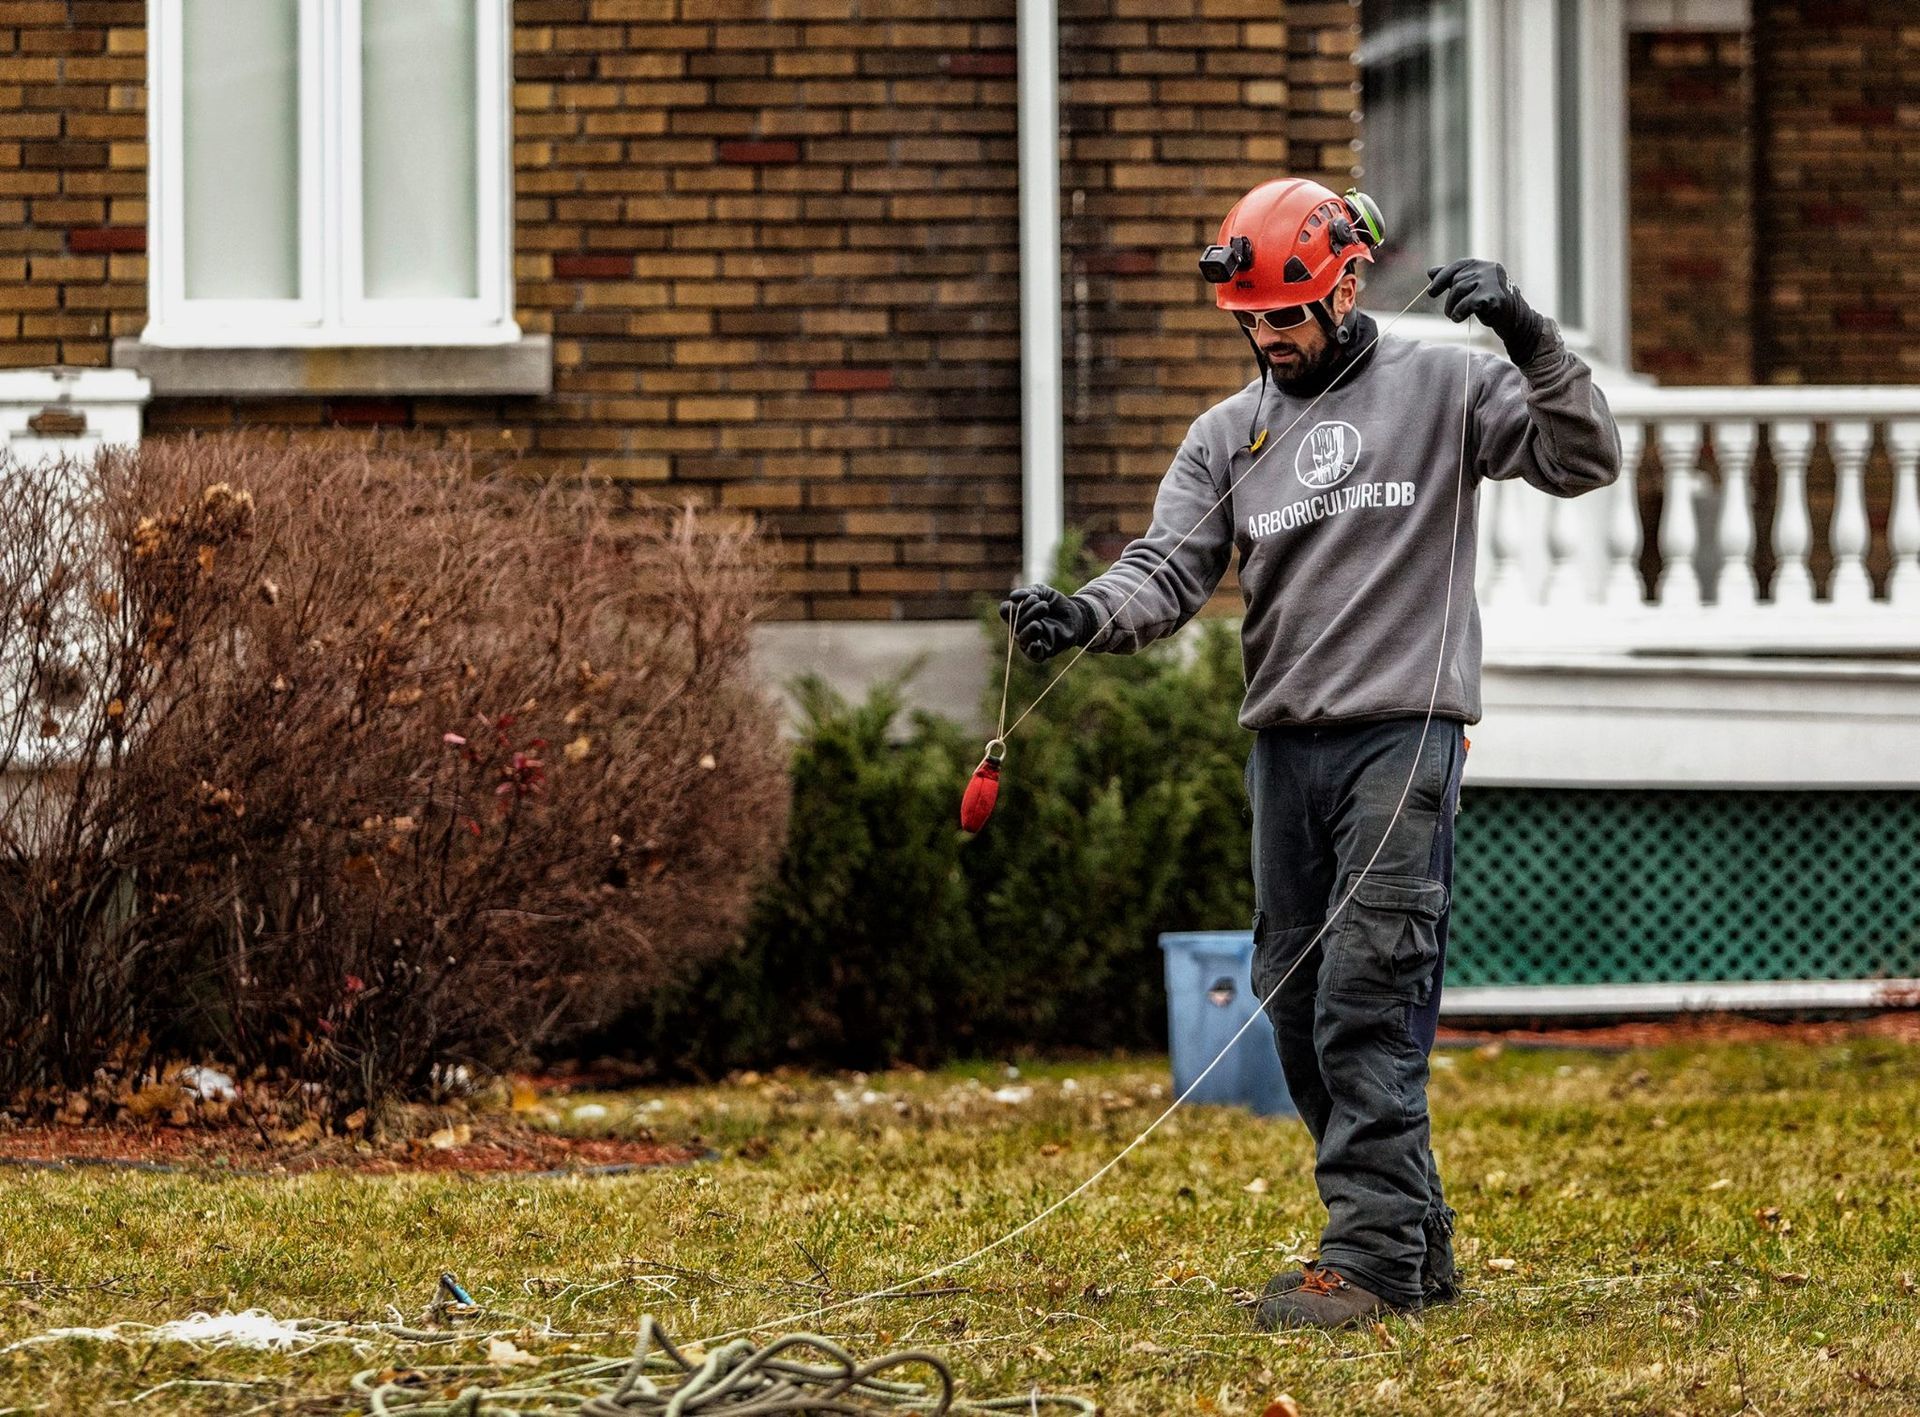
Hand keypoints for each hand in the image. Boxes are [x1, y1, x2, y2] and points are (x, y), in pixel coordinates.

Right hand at [999, 584, 1095, 661]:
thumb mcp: (1042, 592)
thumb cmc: (1055, 604)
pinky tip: (1036, 643)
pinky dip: (1033, 649)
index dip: (1012, 605)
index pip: (1005, 611)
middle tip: (1045, 605)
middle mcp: (1021, 629)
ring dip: (1032, 624)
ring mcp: (1031, 641)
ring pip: (1022, 638)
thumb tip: (1012, 597)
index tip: (1029, 597)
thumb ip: (1028, 592)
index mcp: (1018, 614)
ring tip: (1045, 614)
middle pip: (1015, 622)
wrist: (1076, 614)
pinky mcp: (1044, 651)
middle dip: (1030, 610)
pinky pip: (1033, 655)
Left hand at [1425, 258, 1545, 363]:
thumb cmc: (1491, 303)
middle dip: (1450, 299)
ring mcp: (1491, 281)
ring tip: (1455, 316)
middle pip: (1456, 281)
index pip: (1458, 266)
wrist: (1515, 319)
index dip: (1442, 278)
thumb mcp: (1472, 289)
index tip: (1431, 293)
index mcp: (1483, 265)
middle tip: (1449, 312)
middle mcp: (1488, 269)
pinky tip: (1459, 318)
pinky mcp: (1493, 296)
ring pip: (1458, 290)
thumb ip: (1454, 279)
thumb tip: (1430, 271)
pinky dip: (1458, 312)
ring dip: (1452, 307)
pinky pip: (1466, 303)